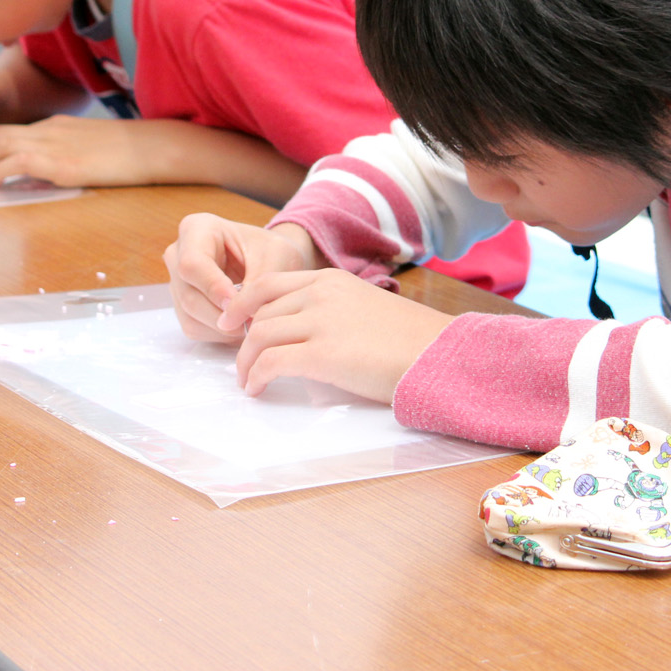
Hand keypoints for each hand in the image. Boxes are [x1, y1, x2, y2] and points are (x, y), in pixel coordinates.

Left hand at [0, 115, 169, 187]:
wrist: (154, 146)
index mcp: (56, 127)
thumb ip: (66, 156)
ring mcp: (55, 144)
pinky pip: (19, 162)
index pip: (9, 130)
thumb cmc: (131, 153)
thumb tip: (45, 174)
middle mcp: (49, 130)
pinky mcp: (62, 162)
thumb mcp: (91, 149)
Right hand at [163, 215, 319, 342]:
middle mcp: (178, 254)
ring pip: (190, 315)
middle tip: (252, 321)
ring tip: (251, 323)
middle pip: (188, 294)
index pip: (192, 264)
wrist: (271, 260)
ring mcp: (177, 281)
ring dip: (222, 328)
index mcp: (197, 229)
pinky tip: (240, 325)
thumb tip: (241, 317)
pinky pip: (194, 328)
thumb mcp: (275, 257)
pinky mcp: (182, 305)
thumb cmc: (272, 251)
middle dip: (222, 314)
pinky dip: (219, 334)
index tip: (237, 303)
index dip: (213, 288)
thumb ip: (258, 284)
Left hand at [228, 269, 453, 402]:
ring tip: (246, 381)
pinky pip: (271, 363)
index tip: (232, 321)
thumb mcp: (366, 308)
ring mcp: (321, 322)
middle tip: (239, 361)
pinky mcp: (323, 355)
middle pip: (260, 312)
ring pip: (260, 336)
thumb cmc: (411, 340)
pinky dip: (257, 377)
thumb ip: (333, 311)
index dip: (243, 303)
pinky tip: (257, 390)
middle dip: (242, 338)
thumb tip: (304, 334)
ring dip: (246, 362)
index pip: (270, 283)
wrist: (438, 354)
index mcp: (331, 281)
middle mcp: (321, 295)